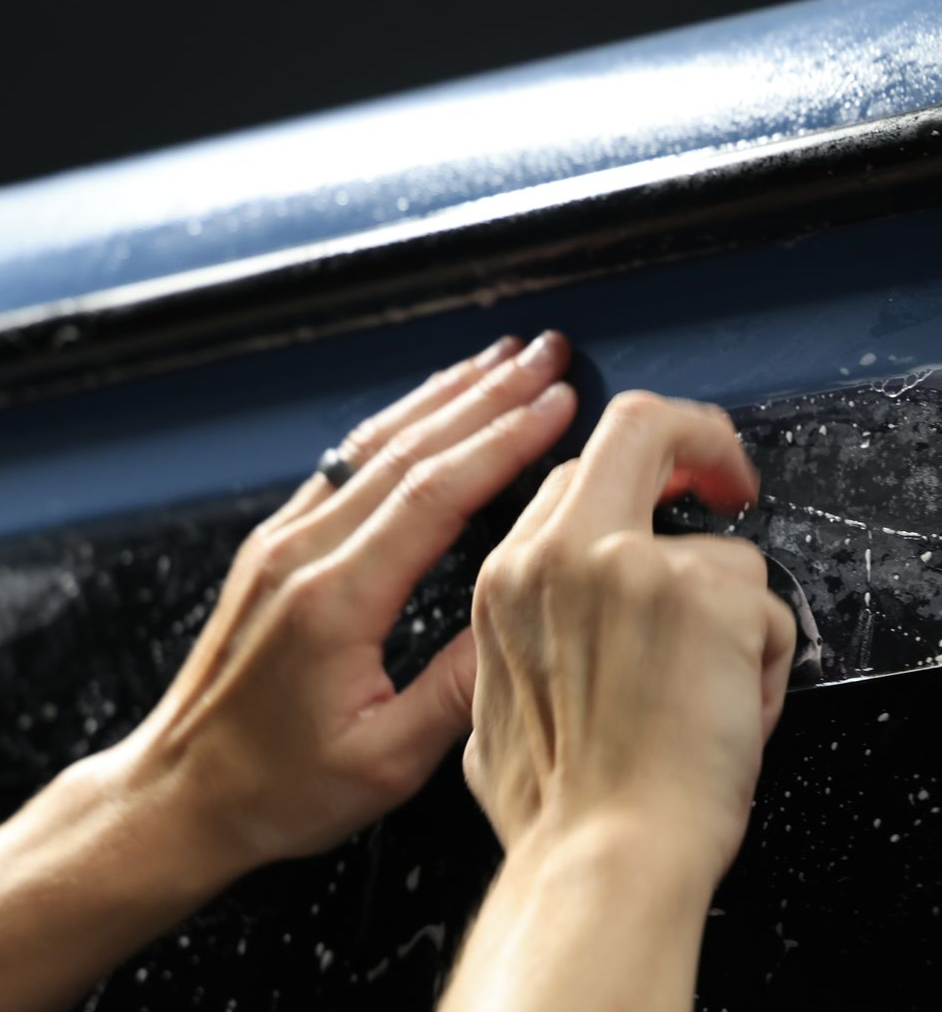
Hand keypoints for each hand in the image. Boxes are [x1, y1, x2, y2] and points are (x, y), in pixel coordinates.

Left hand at [109, 330, 576, 875]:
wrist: (181, 789)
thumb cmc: (275, 787)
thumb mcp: (384, 762)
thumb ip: (460, 688)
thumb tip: (527, 616)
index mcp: (336, 600)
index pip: (436, 492)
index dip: (503, 440)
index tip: (557, 403)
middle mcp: (304, 551)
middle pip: (410, 447)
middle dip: (488, 394)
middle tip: (546, 355)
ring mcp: (284, 539)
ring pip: (376, 442)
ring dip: (444, 393)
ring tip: (500, 359)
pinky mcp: (277, 543)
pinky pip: (347, 461)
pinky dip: (399, 421)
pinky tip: (429, 404)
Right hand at [463, 391, 795, 884]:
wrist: (602, 863)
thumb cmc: (560, 810)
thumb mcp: (493, 707)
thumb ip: (525, 641)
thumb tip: (561, 628)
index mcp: (512, 577)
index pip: (577, 470)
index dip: (633, 470)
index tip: (667, 485)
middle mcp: (566, 553)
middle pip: (642, 424)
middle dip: (702, 439)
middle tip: (731, 479)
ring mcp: (638, 567)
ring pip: (724, 552)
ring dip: (736, 625)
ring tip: (716, 702)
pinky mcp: (711, 598)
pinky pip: (769, 611)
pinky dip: (767, 667)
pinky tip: (735, 718)